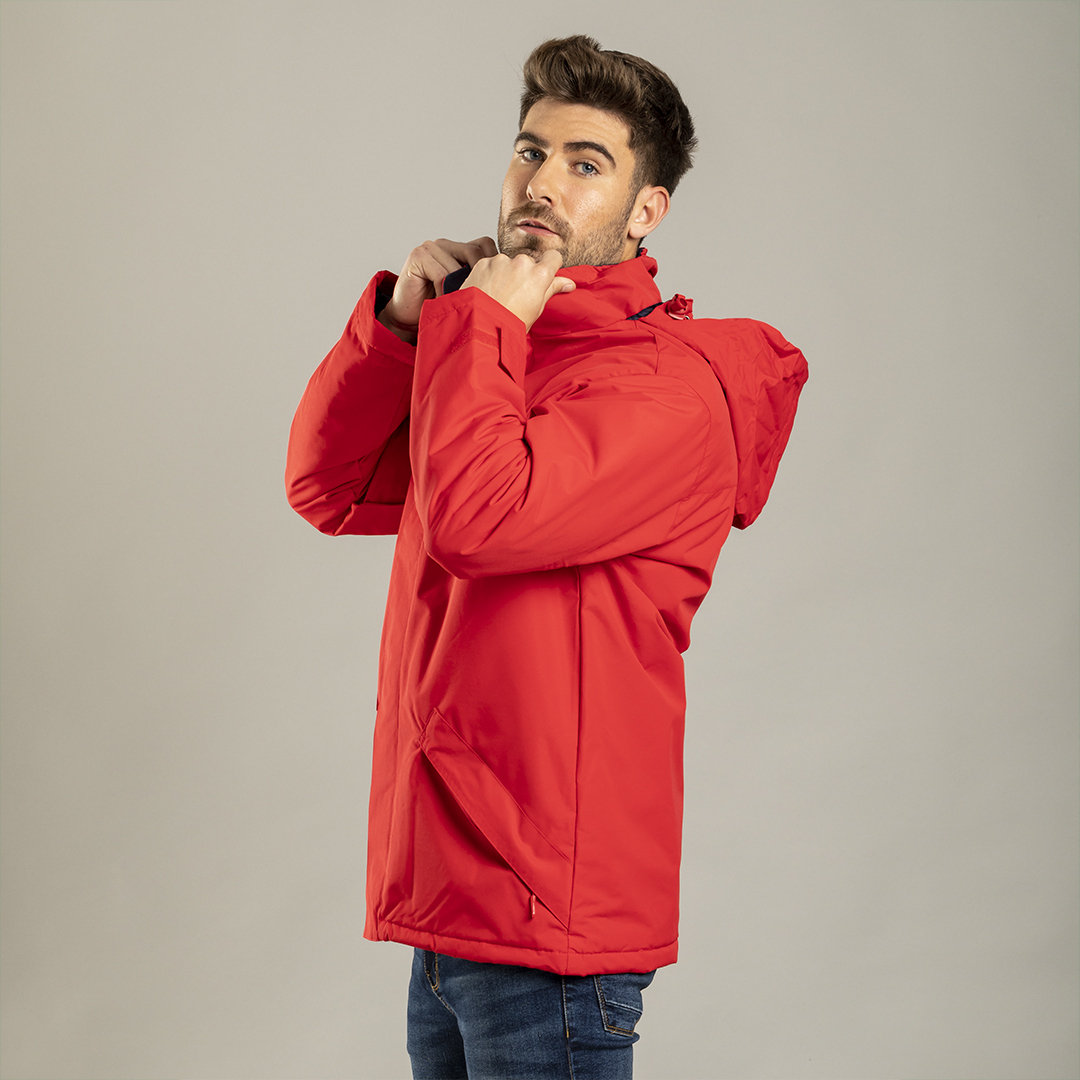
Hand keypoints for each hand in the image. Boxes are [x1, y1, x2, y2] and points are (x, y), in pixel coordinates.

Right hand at [378, 236, 497, 342]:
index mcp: (460, 249)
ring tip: (460, 304)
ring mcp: (431, 247)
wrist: (408, 320)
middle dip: (481, 278)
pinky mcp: (418, 256)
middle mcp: (446, 244)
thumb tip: (518, 284)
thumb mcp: (468, 294)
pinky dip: (444, 291)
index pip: (486, 245)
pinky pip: (442, 273)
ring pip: (459, 265)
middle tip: (480, 301)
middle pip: (476, 251)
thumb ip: (484, 283)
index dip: (494, 266)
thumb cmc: (441, 309)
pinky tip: (442, 301)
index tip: (500, 290)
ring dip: (461, 289)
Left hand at [462, 249, 574, 331]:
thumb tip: (569, 283)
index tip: (544, 275)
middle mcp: (521, 262)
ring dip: (505, 274)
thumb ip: (551, 290)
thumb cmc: (509, 324)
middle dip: (524, 273)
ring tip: (499, 295)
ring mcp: (500, 261)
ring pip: (508, 263)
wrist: (479, 328)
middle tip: (516, 294)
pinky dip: (490, 275)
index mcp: (539, 274)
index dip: (549, 266)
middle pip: (528, 262)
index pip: (553, 256)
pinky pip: (491, 265)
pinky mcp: (483, 263)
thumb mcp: (535, 309)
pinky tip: (487, 291)